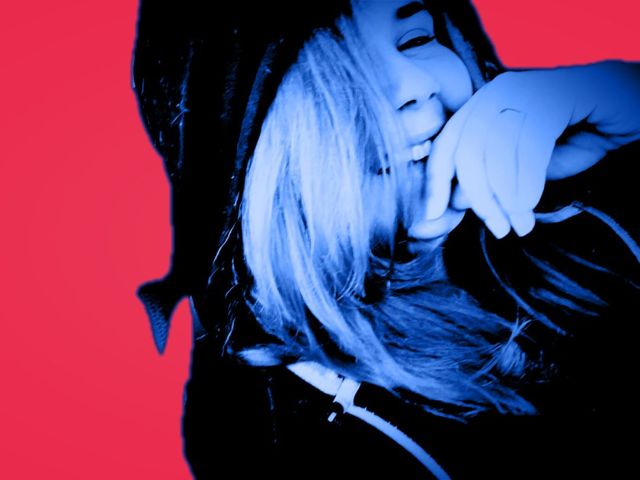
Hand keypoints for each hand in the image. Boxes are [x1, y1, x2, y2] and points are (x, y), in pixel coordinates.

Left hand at [411, 61, 639, 239]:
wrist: (627, 107)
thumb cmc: (576, 138)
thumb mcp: (526, 168)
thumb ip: (492, 181)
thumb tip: (456, 202)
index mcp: (481, 107)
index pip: (446, 145)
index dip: (434, 181)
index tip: (432, 215)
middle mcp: (495, 93)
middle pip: (466, 151)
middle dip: (478, 198)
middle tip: (498, 229)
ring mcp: (524, 88)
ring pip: (495, 150)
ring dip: (507, 197)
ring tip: (520, 225)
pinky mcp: (554, 92)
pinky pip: (529, 144)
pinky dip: (527, 181)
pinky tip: (531, 203)